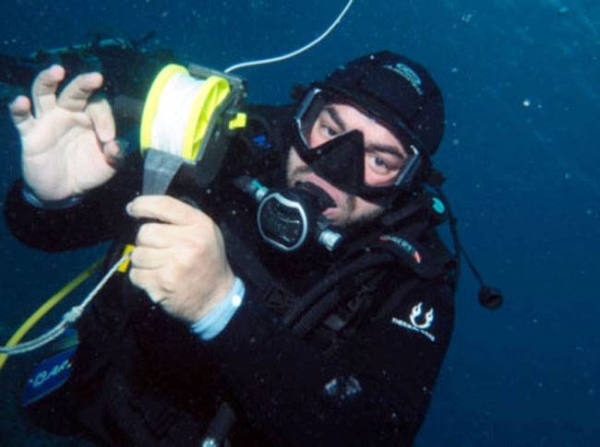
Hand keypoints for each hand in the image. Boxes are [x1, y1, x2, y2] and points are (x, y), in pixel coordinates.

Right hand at [9, 65, 120, 200]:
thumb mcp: (108, 165)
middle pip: (74, 92)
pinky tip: (21, 101)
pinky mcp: (31, 134)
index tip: (108, 139)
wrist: (64, 190)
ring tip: (57, 70)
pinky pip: (22, 119)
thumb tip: (115, 146)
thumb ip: (116, 155)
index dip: (105, 119)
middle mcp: (68, 113)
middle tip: (96, 77)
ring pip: (44, 93)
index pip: (98, 106)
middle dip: (84, 84)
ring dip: (48, 80)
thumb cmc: (87, 171)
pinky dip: (19, 109)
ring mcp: (48, 121)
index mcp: (89, 118)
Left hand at [126, 195, 234, 322]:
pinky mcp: (164, 282)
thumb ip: (182, 219)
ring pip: (137, 254)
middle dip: (145, 241)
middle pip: (145, 232)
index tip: (133, 208)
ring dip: (143, 261)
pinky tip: (156, 279)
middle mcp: (189, 242)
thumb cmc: (208, 262)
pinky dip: (141, 277)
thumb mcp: (206, 232)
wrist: (216, 298)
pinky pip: (136, 274)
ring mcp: (176, 263)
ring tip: (159, 266)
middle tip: (158, 250)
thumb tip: (147, 211)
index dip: (142, 205)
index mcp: (200, 225)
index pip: (164, 205)